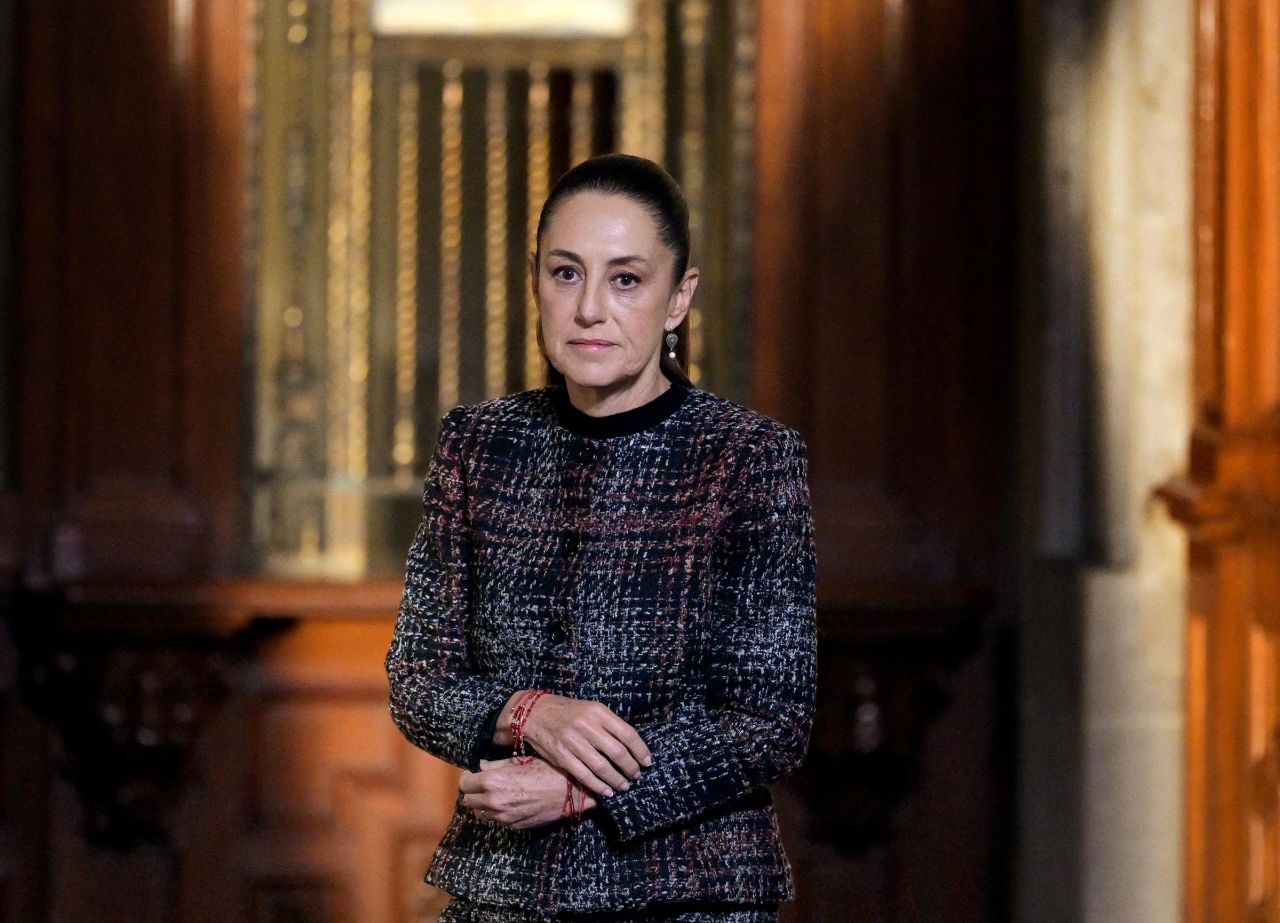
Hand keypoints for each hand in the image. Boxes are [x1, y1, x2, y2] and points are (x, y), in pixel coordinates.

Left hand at [459, 758, 597, 828]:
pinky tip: (512, 802)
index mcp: (493, 781)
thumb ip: (496, 765)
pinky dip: (498, 812)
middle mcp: (495, 802)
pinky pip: (497, 820)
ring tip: (499, 794)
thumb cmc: (547, 770)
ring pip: (481, 813)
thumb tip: (481, 766)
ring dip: (485, 803)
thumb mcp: (521, 761)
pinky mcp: (514, 826)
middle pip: (468, 801)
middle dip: (474, 792)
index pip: (464, 784)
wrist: (570, 792)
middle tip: (485, 784)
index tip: (475, 774)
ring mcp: (504, 817)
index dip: (469, 777)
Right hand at [514, 693, 651, 798]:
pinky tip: (607, 792)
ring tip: (624, 786)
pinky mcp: (561, 756)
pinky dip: (598, 786)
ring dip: (617, 780)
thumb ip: (609, 724)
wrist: (534, 713)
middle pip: (617, 752)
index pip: (627, 733)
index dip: (640, 750)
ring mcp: (573, 742)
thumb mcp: (590, 709)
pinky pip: (584, 775)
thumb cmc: (568, 712)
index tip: (647, 762)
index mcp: (598, 712)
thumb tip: (632, 745)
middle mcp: (587, 726)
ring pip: (602, 767)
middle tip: (636, 776)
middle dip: (631, 768)